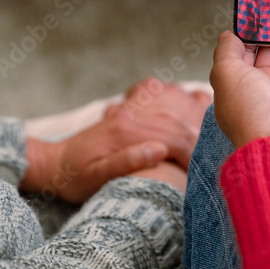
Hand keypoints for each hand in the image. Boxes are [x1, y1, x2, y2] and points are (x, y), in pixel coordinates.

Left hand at [22, 79, 210, 201]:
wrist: (52, 163)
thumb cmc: (73, 178)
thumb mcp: (94, 178)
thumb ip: (125, 162)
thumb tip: (159, 150)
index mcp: (126, 132)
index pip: (175, 138)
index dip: (195, 154)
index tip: (205, 169)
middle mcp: (131, 114)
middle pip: (178, 118)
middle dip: (201, 133)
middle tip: (217, 148)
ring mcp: (129, 107)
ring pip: (171, 97)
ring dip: (193, 108)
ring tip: (209, 125)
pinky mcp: (127, 106)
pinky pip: (155, 90)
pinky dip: (172, 94)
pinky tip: (183, 102)